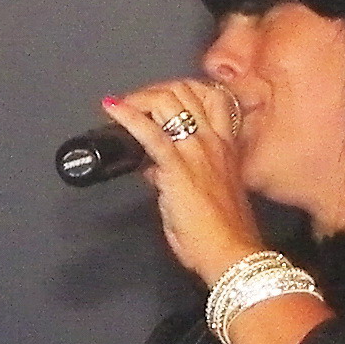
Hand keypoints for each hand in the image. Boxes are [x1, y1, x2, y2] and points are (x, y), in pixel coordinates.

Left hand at [98, 79, 265, 290]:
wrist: (231, 253)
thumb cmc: (223, 234)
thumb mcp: (204, 197)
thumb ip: (179, 179)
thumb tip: (156, 170)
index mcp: (226, 148)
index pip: (212, 98)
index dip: (185, 91)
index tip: (164, 100)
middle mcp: (214, 143)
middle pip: (188, 91)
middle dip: (158, 90)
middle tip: (138, 101)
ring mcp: (197, 152)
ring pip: (170, 101)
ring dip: (142, 97)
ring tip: (125, 105)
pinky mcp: (177, 167)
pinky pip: (150, 132)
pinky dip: (128, 116)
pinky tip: (113, 109)